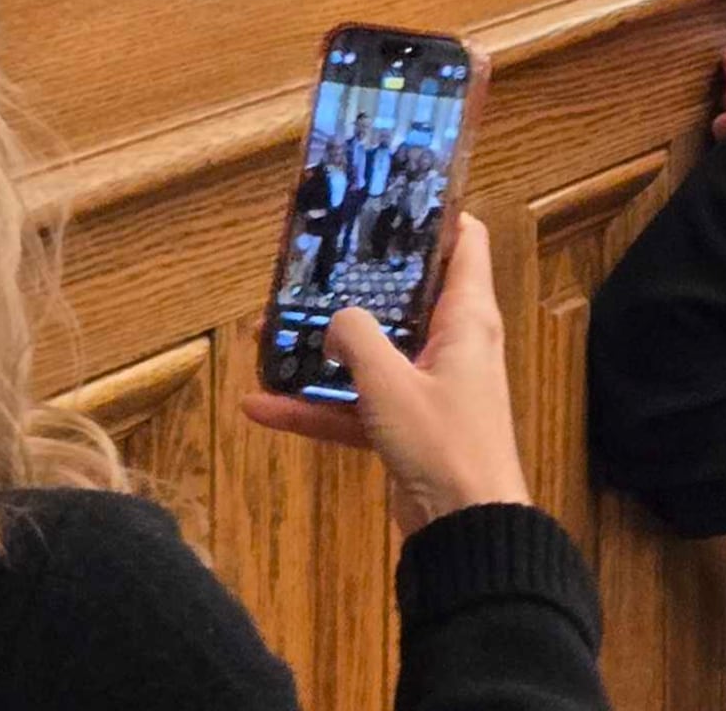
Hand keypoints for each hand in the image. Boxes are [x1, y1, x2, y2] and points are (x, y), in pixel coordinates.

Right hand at [239, 211, 531, 536]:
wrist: (466, 529)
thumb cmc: (442, 441)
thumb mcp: (391, 383)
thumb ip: (357, 339)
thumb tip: (336, 318)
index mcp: (467, 317)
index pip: (464, 243)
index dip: (432, 215)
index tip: (385, 197)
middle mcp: (452, 343)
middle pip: (404, 296)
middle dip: (354, 282)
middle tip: (305, 263)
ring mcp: (428, 387)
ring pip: (371, 354)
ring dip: (322, 348)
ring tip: (264, 334)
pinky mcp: (407, 427)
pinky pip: (356, 406)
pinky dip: (315, 406)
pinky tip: (258, 405)